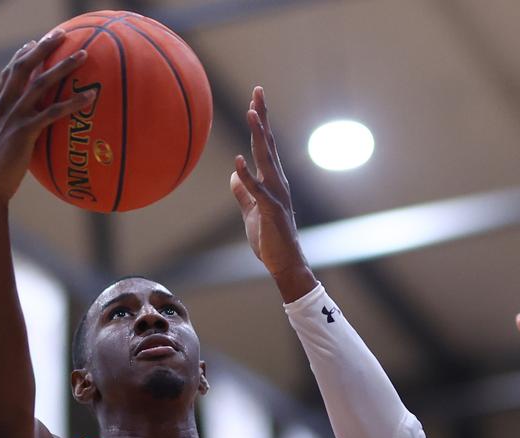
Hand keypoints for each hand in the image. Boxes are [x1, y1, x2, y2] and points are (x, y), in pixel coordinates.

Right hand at [0, 30, 96, 206]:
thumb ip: (11, 130)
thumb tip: (27, 130)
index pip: (7, 74)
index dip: (21, 56)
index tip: (33, 44)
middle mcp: (2, 107)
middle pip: (23, 67)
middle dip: (43, 48)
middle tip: (61, 34)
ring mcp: (13, 117)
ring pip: (40, 83)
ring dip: (63, 67)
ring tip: (84, 55)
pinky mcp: (25, 132)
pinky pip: (53, 112)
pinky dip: (73, 103)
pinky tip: (90, 97)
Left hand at [229, 86, 314, 300]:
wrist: (284, 263)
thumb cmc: (270, 239)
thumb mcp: (252, 211)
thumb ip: (244, 192)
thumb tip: (235, 175)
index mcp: (273, 181)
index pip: (265, 145)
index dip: (260, 123)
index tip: (254, 100)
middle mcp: (278, 182)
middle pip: (268, 143)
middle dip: (262, 117)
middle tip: (258, 92)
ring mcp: (276, 195)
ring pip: (266, 159)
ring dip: (258, 136)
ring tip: (251, 113)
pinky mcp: (271, 210)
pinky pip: (258, 190)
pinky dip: (248, 175)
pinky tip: (238, 160)